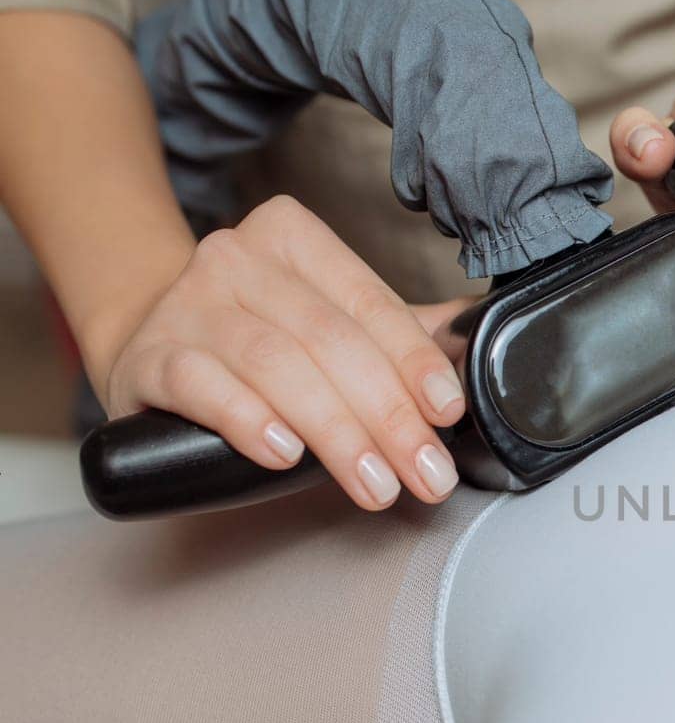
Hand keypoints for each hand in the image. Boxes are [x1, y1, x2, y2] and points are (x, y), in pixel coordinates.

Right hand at [94, 195, 470, 510]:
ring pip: (276, 366)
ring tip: (374, 484)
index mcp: (294, 239)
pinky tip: (284, 454)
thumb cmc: (259, 341)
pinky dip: (248, 421)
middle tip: (424, 473)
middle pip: (331, 341)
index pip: (371, 304)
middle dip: (388, 416)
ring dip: (335, 433)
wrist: (151, 350)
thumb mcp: (332, 324)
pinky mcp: (149, 356)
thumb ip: (401, 330)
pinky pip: (202, 386)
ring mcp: (186, 303)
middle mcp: (236, 258)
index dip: (416, 362)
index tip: (448, 414)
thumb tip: (477, 337)